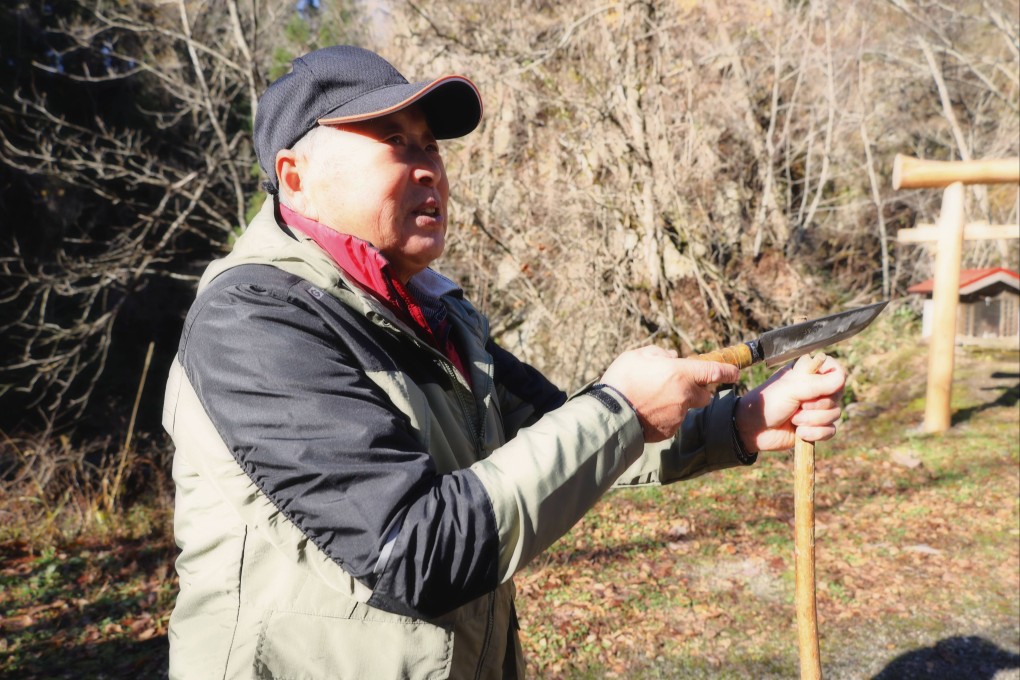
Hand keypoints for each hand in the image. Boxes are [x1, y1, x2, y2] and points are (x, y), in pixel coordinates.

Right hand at [601, 346, 739, 442]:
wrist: (609, 415)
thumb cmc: (621, 381)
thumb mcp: (637, 356)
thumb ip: (658, 353)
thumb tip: (670, 356)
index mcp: (681, 374)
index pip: (715, 372)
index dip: (728, 371)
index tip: (735, 371)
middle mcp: (685, 396)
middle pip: (704, 395)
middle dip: (697, 390)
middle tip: (678, 385)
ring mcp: (678, 416)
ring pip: (685, 408)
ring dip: (676, 403)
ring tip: (651, 400)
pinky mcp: (669, 431)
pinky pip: (672, 421)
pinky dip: (664, 417)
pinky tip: (646, 413)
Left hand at [733, 355, 846, 452]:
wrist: (753, 429)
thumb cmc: (767, 403)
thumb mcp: (791, 389)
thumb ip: (817, 384)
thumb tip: (841, 378)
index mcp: (808, 373)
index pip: (836, 370)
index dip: (834, 381)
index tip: (820, 388)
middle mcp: (815, 389)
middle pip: (838, 395)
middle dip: (818, 405)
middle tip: (798, 406)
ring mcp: (816, 409)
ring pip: (835, 414)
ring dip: (813, 420)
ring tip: (794, 419)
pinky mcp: (816, 427)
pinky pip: (830, 430)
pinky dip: (815, 433)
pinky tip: (799, 433)